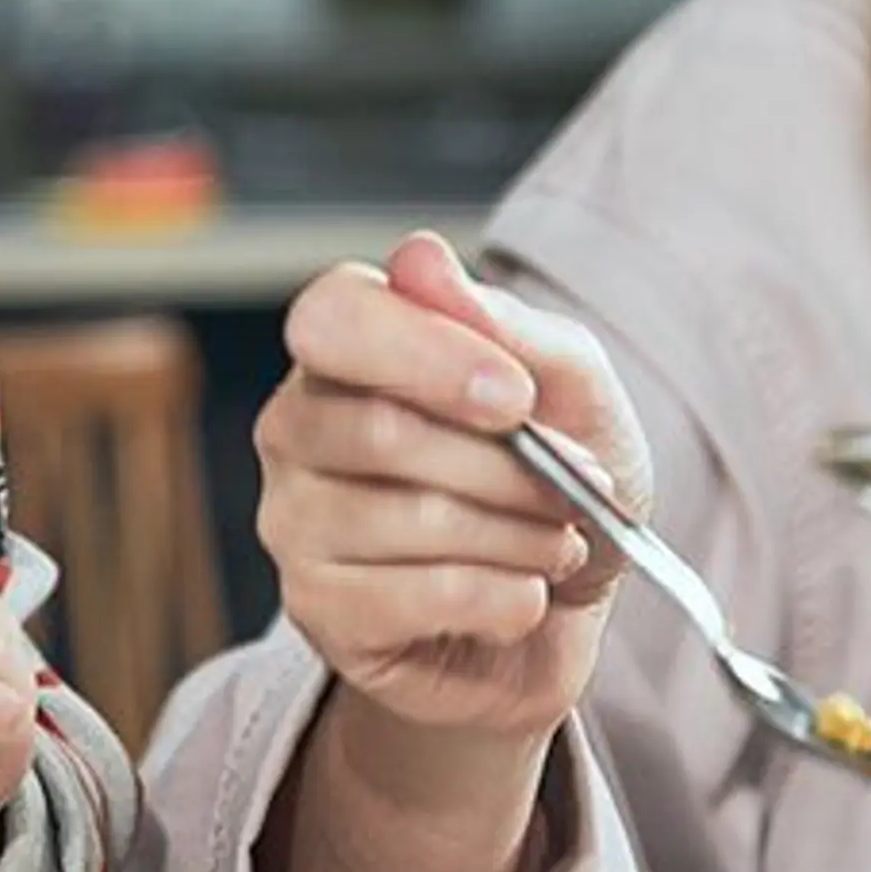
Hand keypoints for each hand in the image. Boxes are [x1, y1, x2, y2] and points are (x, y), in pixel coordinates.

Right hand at [256, 229, 642, 746]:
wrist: (567, 610)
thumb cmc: (558, 478)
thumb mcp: (572, 386)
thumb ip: (504, 324)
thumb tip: (420, 259)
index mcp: (349, 349)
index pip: (334, 316)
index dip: (427, 352)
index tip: (517, 396)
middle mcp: (298, 427)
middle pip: (382, 430)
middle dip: (511, 467)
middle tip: (575, 486)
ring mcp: (295, 523)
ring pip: (408, 518)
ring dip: (520, 536)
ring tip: (557, 543)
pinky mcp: (320, 611)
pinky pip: (414, 598)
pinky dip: (501, 598)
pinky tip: (523, 597)